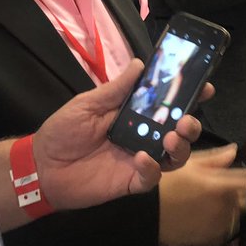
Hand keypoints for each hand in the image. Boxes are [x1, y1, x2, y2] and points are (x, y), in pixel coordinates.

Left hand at [33, 59, 201, 207]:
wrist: (41, 166)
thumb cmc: (62, 132)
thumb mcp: (88, 104)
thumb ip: (116, 89)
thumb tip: (141, 64)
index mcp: (134, 114)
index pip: (167, 104)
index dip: (188, 96)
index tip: (204, 87)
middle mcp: (142, 136)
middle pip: (179, 132)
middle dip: (191, 125)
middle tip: (186, 120)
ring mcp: (139, 159)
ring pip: (174, 157)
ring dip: (180, 147)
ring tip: (173, 137)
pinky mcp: (130, 181)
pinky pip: (151, 178)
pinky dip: (152, 168)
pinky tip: (142, 158)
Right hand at [159, 146, 245, 245]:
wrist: (148, 216)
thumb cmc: (166, 184)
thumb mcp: (188, 165)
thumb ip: (215, 158)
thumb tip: (234, 150)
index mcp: (221, 184)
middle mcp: (225, 205)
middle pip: (242, 198)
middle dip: (234, 193)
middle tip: (212, 188)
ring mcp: (219, 224)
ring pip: (234, 214)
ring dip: (228, 208)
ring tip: (203, 203)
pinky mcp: (212, 239)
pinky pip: (224, 229)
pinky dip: (219, 223)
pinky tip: (200, 216)